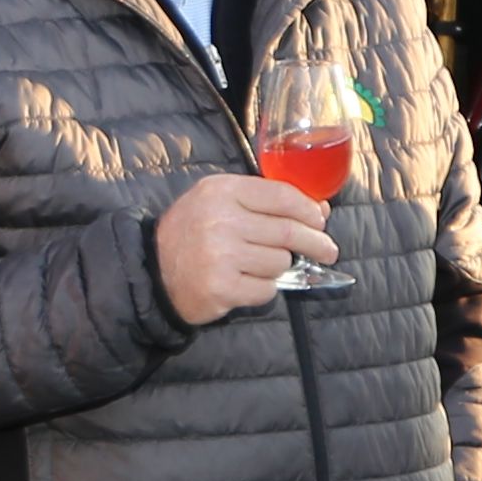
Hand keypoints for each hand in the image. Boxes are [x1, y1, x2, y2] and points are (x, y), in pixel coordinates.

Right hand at [157, 172, 336, 322]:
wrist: (154, 271)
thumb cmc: (194, 232)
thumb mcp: (221, 201)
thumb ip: (266, 200)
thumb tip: (319, 210)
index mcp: (221, 191)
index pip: (281, 196)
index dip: (309, 210)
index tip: (320, 220)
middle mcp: (220, 220)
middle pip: (288, 232)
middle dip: (316, 242)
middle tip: (328, 251)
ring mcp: (220, 256)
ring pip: (280, 262)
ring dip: (279, 266)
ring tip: (259, 264)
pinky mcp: (221, 288)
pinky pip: (266, 289)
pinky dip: (264, 288)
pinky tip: (246, 282)